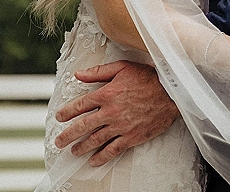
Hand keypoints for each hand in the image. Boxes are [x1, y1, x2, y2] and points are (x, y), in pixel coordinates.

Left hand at [54, 60, 179, 165]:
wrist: (170, 92)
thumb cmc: (147, 77)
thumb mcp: (122, 68)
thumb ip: (98, 72)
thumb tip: (78, 74)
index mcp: (106, 93)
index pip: (80, 105)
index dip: (67, 112)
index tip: (59, 117)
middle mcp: (110, 112)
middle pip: (83, 126)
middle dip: (68, 135)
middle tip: (59, 142)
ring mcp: (120, 126)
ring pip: (95, 140)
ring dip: (81, 147)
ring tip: (73, 151)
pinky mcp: (131, 137)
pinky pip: (112, 150)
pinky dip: (101, 157)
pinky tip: (93, 160)